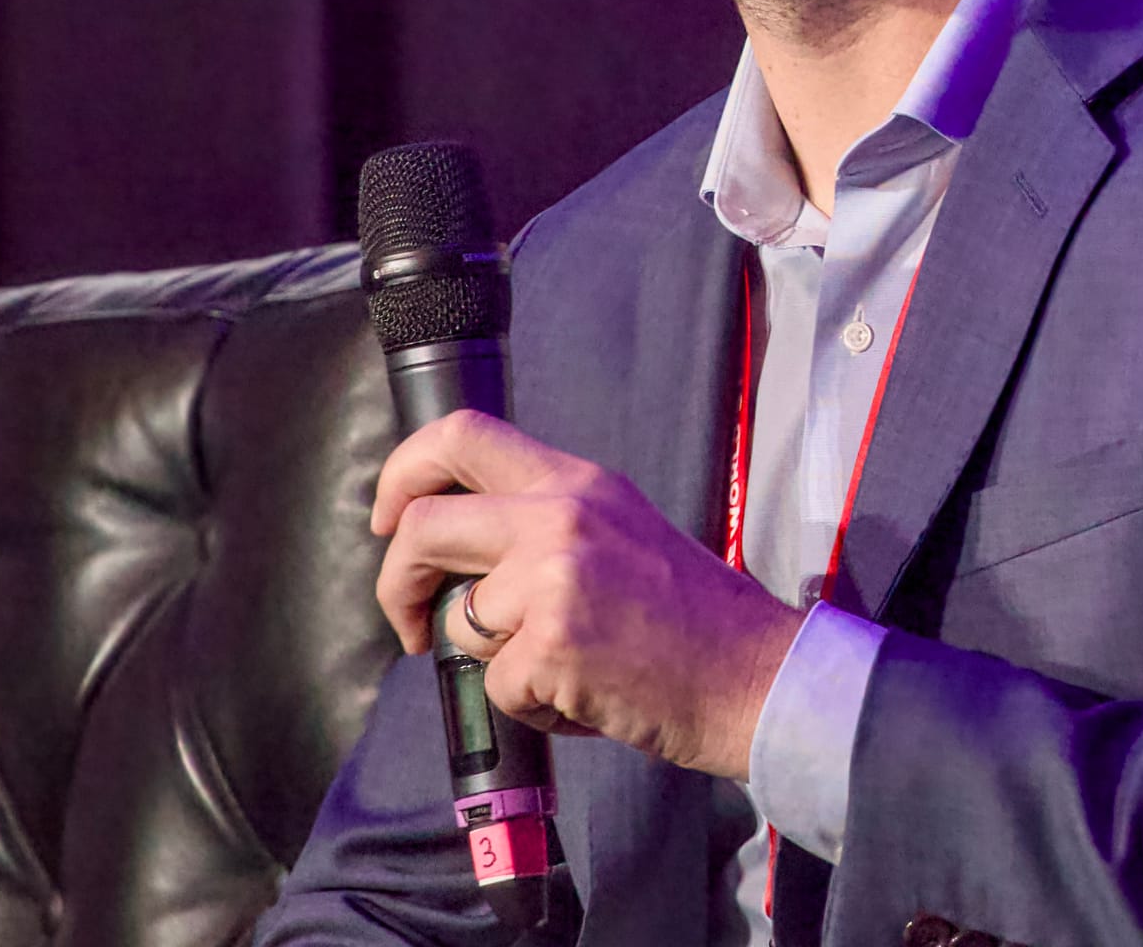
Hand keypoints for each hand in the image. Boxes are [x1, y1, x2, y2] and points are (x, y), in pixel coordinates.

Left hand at [371, 408, 804, 780]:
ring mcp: (555, 575)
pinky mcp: (554, 643)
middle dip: (396, 582)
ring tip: (557, 667)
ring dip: (493, 660)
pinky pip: (495, 685)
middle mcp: (561, 514)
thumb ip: (543, 522)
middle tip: (412, 623)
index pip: (460, 434)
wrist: (751, 673)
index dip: (403, 474)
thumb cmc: (687, 618)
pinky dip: (529, 706)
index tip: (391, 520)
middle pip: (424, 524)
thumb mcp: (619, 529)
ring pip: (458, 619)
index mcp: (576, 480)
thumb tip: (457, 552)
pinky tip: (582, 695)